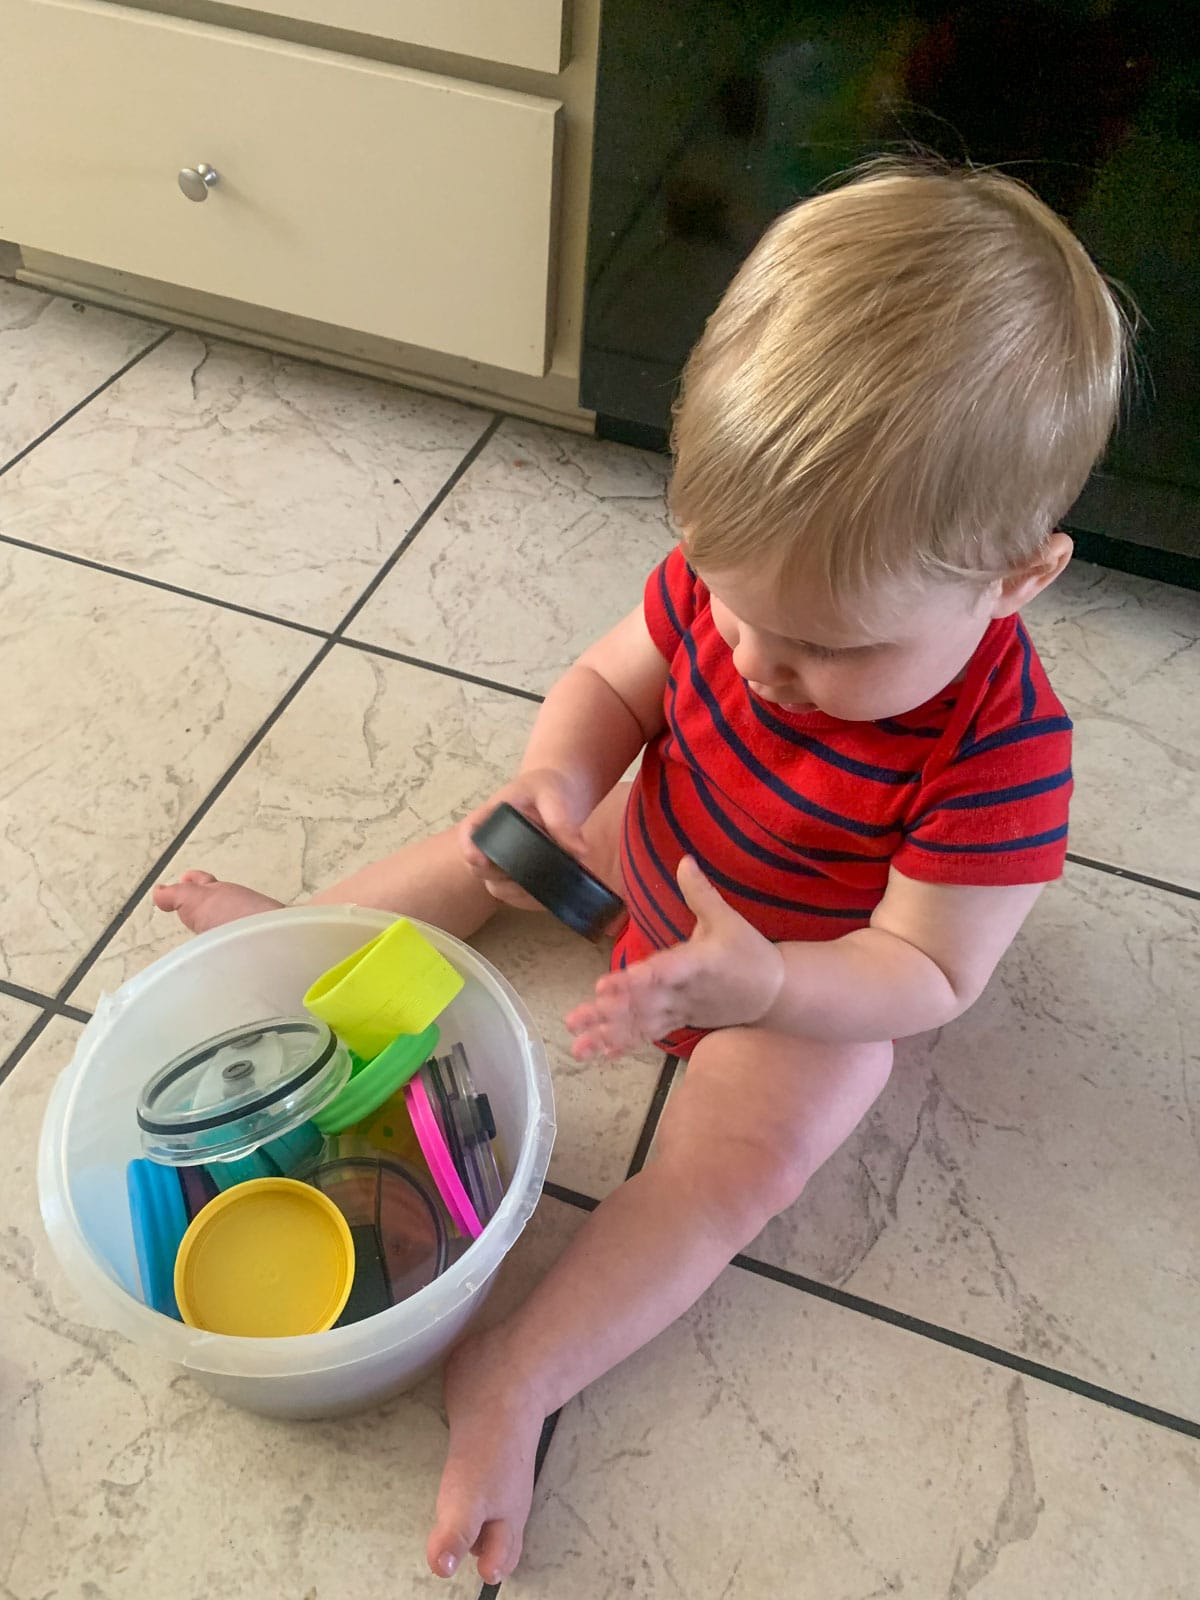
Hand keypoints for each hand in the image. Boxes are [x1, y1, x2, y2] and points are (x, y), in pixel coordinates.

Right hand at [460, 768, 593, 911]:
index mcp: (490, 815)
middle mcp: (490, 842)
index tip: (480, 859)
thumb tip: (579, 852)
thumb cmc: (548, 788)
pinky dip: (529, 900)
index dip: (468, 848)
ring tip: (545, 889)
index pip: (469, 832)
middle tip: (530, 880)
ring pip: (496, 887)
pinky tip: (549, 896)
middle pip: (480, 867)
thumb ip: (561, 820)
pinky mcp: (515, 874)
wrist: (556, 793)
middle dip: (500, 877)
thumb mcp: (553, 795)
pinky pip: (515, 895)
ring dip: (516, 893)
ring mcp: (501, 861)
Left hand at [565, 857, 785, 1058]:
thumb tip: (684, 859)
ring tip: (577, 1046)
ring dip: (609, 1034)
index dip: (633, 981)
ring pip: (642, 1024)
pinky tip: (601, 1054)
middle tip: (575, 1018)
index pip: (661, 973)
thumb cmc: (750, 953)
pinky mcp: (681, 1021)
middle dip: (609, 1013)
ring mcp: (681, 1010)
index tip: (604, 986)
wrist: (775, 993)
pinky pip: (651, 1035)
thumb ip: (701, 892)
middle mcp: (684, 992)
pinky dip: (627, 1044)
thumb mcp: (728, 919)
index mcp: (696, 964)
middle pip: (643, 1004)